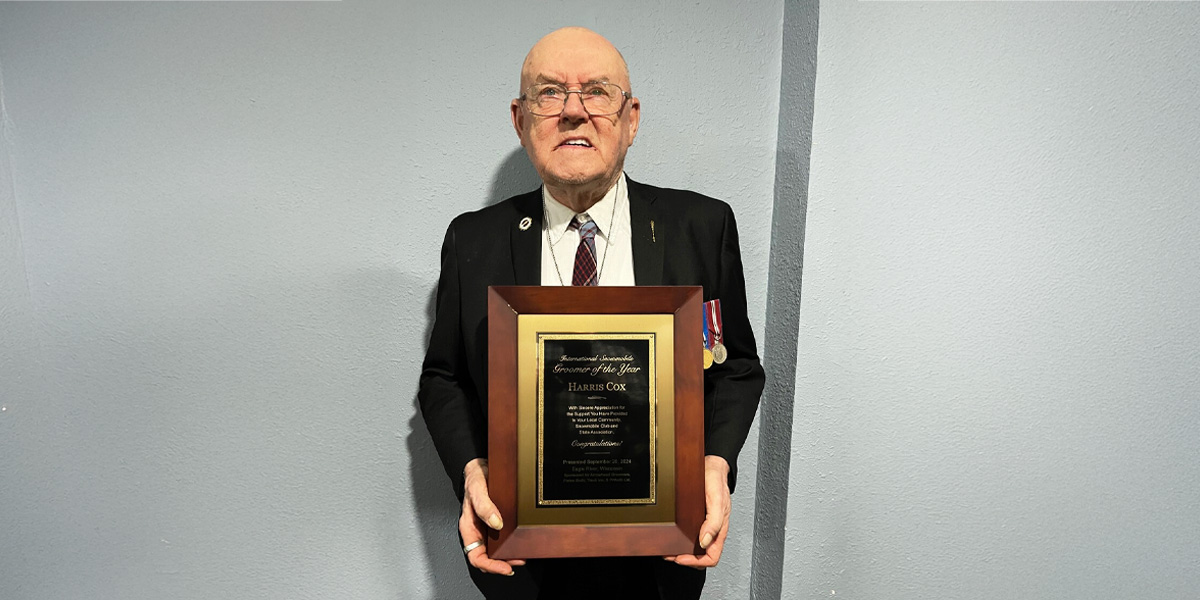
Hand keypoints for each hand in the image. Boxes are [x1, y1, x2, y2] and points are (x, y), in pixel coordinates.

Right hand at [460, 458, 524, 575]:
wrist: (482, 467)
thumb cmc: (474, 478)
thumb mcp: (477, 490)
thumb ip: (484, 506)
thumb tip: (496, 523)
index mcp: (469, 528)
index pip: (475, 556)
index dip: (490, 565)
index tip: (504, 567)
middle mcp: (478, 531)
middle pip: (487, 557)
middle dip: (502, 564)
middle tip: (518, 562)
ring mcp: (488, 528)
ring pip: (496, 551)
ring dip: (508, 556)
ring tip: (521, 556)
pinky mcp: (498, 523)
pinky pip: (503, 539)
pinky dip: (512, 544)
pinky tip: (521, 543)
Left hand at [664, 455, 731, 568]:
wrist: (712, 466)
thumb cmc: (717, 482)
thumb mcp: (717, 501)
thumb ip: (714, 523)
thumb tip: (705, 542)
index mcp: (720, 530)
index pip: (711, 557)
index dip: (695, 562)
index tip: (680, 558)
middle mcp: (713, 530)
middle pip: (702, 556)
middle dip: (685, 559)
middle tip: (670, 555)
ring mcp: (705, 525)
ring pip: (696, 548)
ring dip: (682, 551)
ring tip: (669, 548)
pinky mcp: (699, 519)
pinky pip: (691, 535)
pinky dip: (681, 540)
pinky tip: (673, 536)